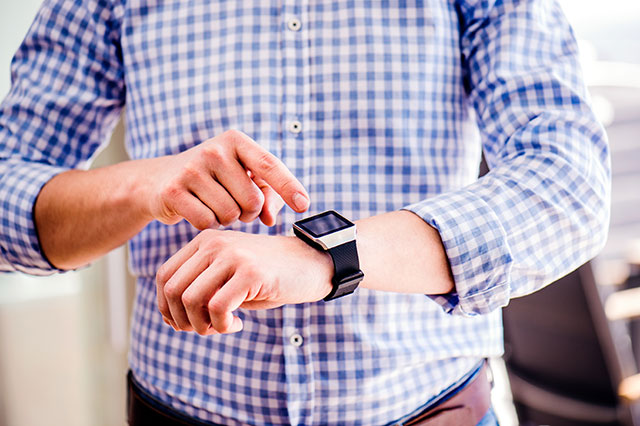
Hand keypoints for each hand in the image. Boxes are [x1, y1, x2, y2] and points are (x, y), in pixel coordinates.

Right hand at [140, 129, 308, 228]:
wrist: (159, 180)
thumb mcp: (242, 178)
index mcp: (236, 141)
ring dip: (228, 219)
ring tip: (215, 205)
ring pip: (231, 215)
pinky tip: (199, 211)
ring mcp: (192, 169)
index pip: (269, 165)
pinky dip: (208, 224)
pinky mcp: (174, 190)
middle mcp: (214, 149)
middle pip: (252, 201)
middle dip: (249, 212)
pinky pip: (207, 222)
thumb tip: (270, 219)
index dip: (289, 187)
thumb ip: (267, 196)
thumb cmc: (213, 180)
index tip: (303, 205)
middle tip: (235, 204)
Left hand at [156, 229, 332, 334]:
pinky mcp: (250, 272)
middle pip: (173, 290)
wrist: (311, 264)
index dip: (168, 308)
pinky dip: (222, 325)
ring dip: (203, 325)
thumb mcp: (227, 277)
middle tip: (207, 329)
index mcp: (205, 241)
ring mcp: (232, 256)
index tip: (189, 323)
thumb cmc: (268, 276)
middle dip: (184, 320)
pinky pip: (218, 308)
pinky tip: (237, 324)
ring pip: (191, 300)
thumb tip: (170, 319)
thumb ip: (199, 289)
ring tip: (223, 327)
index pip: (165, 277)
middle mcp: (214, 243)